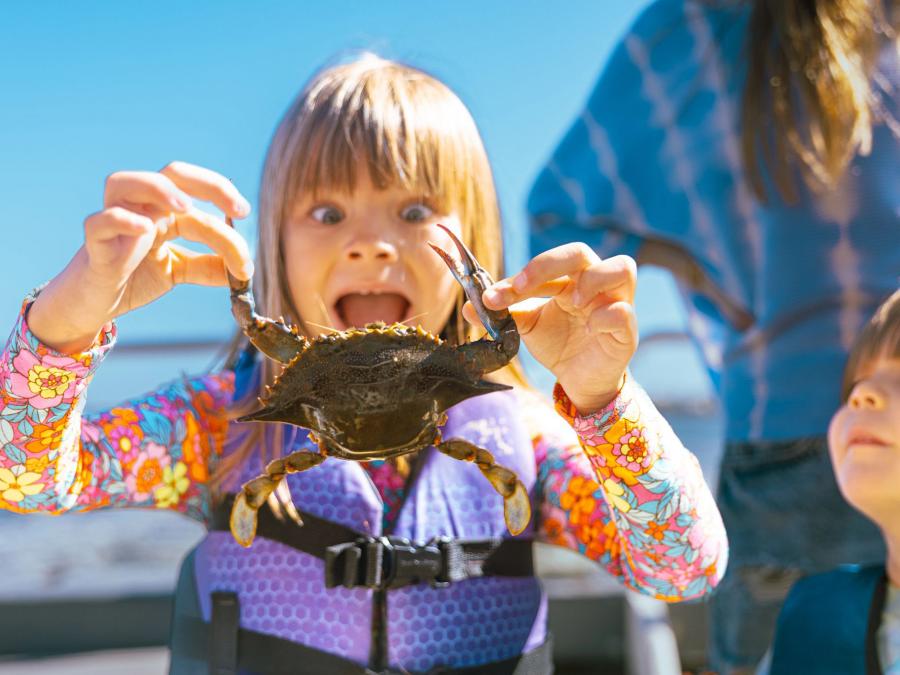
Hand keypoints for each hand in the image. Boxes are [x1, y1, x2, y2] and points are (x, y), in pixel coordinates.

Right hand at [29, 162, 253, 352]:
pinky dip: (120, 220)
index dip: (223, 196)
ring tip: (186, 208)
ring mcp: (115, 222)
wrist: (94, 303)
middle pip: (170, 173)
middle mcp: (139, 207)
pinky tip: (145, 229)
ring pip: (124, 182)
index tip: (246, 213)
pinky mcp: (96, 245)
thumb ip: (209, 267)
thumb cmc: (134, 277)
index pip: (197, 191)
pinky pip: (99, 222)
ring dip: (158, 189)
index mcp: (162, 209)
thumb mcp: (179, 270)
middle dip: (206, 184)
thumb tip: (244, 273)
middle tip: (236, 209)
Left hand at [465, 243, 637, 413]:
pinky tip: (590, 329)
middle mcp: (594, 284)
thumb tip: (468, 307)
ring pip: (623, 268)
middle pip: (581, 251)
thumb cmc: (558, 345)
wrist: (578, 381)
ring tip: (573, 302)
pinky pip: (624, 312)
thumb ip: (504, 313)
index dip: (520, 276)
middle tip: (523, 285)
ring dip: (592, 280)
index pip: (548, 263)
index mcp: (569, 279)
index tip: (492, 298)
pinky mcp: (626, 331)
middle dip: (548, 264)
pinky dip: (606, 316)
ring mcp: (616, 304)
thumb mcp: (526, 327)